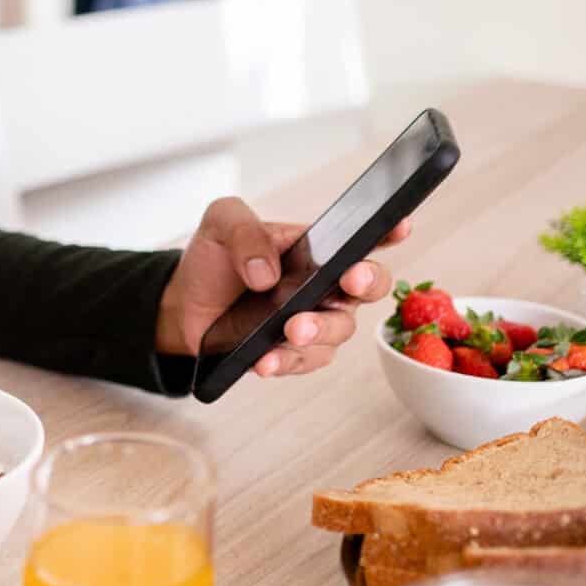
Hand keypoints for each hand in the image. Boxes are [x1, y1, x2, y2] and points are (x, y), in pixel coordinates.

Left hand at [154, 196, 408, 376]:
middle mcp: (326, 285)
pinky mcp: (293, 354)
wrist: (185, 305)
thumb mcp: (221, 224)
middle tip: (348, 280)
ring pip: (339, 330)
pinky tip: (264, 360)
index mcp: (318, 248)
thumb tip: (266, 272)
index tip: (400, 224)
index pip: (363, 238)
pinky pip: (302, 361)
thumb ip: (243, 231)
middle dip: (366, 282)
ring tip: (292, 329)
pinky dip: (284, 361)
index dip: (389, 231)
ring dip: (319, 330)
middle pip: (369, 287)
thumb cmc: (215, 259)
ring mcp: (314, 322)